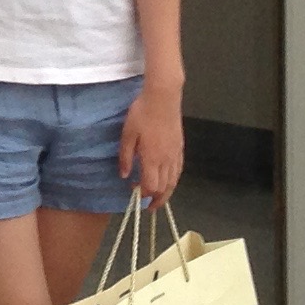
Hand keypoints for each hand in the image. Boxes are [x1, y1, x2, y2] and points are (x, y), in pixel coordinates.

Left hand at [118, 79, 185, 204]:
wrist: (163, 97)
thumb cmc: (142, 113)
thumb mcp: (127, 134)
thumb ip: (125, 157)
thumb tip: (125, 175)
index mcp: (152, 158)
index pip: (151, 186)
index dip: (143, 194)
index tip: (135, 196)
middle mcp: (166, 160)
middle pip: (165, 188)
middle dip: (157, 200)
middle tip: (148, 207)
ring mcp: (175, 154)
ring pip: (174, 181)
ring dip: (166, 193)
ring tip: (159, 199)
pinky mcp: (179, 147)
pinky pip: (178, 170)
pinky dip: (174, 180)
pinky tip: (169, 181)